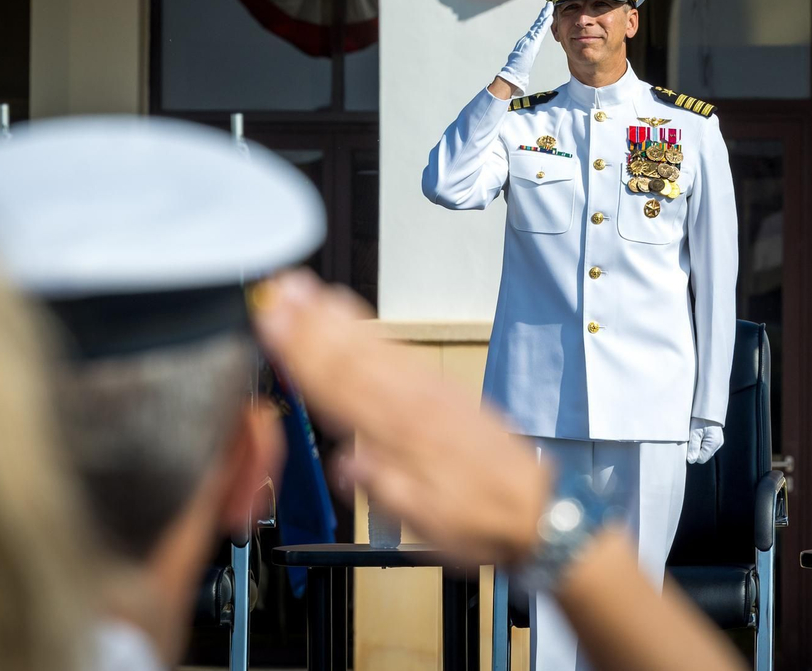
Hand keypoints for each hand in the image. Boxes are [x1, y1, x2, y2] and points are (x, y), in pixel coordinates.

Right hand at [253, 270, 550, 567]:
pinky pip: (396, 350)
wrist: (536, 507)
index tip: (274, 322)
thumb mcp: (427, 521)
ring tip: (305, 291)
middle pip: (350, 355)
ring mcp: (429, 389)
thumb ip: (385, 488)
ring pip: (371, 347)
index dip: (302, 352)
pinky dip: (367, 329)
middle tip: (280, 289)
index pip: (339, 385)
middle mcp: (415, 401)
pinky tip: (352, 318)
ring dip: (333, 317)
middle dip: (311, 323)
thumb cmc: (480, 517)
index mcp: (404, 433)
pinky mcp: (441, 388)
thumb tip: (348, 464)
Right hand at [495, 2, 555, 94]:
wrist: (512, 74)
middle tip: (549, 5)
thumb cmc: (517, 71)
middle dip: (543, 14)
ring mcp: (528, 40)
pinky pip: (539, 30)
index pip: (536, 30)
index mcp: (528, 44)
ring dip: (544, 15)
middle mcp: (527, 40)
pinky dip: (544, 23)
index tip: (546, 14)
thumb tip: (525, 62)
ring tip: (550, 6)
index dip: (541, 22)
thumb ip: (524, 59)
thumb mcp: (523, 63)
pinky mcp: (530, 42)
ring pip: (538, 25)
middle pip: (537, 24)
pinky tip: (549, 16)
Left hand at [687, 419, 723, 463]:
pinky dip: (702, 442)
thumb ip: (693, 447)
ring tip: (696, 434)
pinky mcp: (716, 438)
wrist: (708, 407)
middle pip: (703, 455)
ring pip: (705, 450)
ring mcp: (718, 441)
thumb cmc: (701, 418)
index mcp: (713, 444)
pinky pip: (707, 445)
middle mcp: (718, 444)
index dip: (693, 453)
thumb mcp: (694, 432)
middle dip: (696, 449)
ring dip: (699, 445)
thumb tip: (691, 460)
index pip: (701, 459)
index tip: (689, 442)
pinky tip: (700, 434)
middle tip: (692, 437)